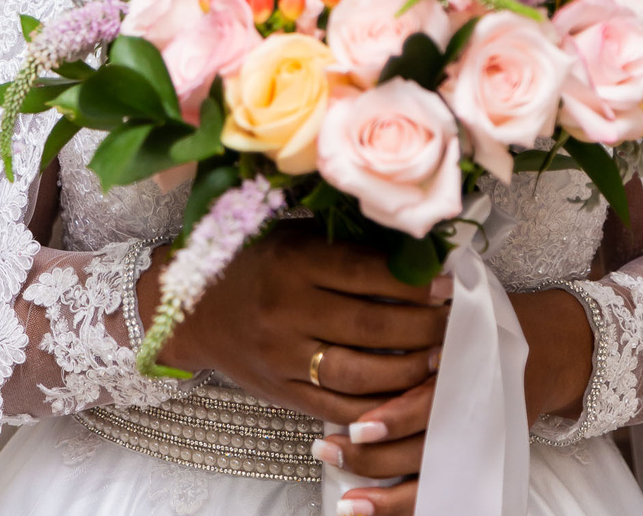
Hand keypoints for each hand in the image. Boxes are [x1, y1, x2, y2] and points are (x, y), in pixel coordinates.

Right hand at [137, 219, 448, 427]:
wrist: (189, 306)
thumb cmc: (253, 259)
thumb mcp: (293, 235)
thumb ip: (345, 245)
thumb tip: (413, 250)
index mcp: (294, 263)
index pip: (365, 274)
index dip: (412, 282)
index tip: (446, 283)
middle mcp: (287, 311)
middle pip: (370, 327)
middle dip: (422, 327)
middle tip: (453, 321)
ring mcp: (282, 356)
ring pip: (358, 373)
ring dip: (407, 370)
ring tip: (437, 358)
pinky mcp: (280, 391)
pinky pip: (334, 406)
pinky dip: (374, 407)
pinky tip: (402, 396)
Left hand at [311, 284, 594, 515]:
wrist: (547, 350)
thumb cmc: (493, 319)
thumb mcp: (470, 303)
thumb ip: (433, 304)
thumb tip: (389, 290)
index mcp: (470, 372)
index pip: (430, 405)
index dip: (395, 420)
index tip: (357, 426)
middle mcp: (474, 414)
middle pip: (422, 451)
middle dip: (373, 458)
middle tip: (329, 449)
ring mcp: (475, 444)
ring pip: (428, 482)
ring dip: (383, 496)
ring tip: (345, 500)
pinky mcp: (474, 462)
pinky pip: (438, 493)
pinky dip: (401, 507)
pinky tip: (367, 510)